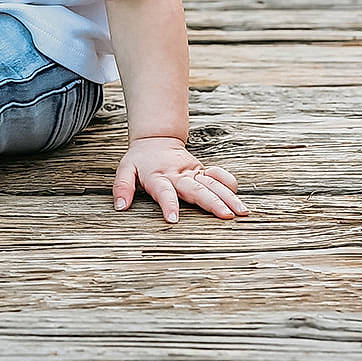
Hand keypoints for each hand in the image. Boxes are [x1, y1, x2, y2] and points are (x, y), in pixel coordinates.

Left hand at [113, 137, 247, 224]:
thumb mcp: (125, 170)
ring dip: (228, 197)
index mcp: (158, 176)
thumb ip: (122, 187)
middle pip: (197, 189)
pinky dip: (228, 182)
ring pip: (213, 184)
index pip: (164, 191)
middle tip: (226, 216)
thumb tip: (120, 207)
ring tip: (241, 211)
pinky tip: (238, 195)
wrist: (156, 140)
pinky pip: (218, 175)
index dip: (168, 204)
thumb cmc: (140, 160)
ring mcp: (193, 172)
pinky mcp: (202, 170)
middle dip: (212, 203)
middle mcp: (178, 175)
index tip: (173, 220)